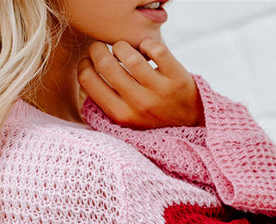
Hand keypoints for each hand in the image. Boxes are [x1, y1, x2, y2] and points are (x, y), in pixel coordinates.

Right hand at [77, 38, 204, 128]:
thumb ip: (106, 105)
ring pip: (127, 53)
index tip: (90, 62)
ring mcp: (159, 91)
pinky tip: (146, 52)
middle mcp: (139, 104)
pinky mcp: (177, 77)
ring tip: (125, 51)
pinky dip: (147, 44)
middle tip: (103, 49)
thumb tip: (86, 78)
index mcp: (121, 116)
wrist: (191, 126)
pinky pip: (154, 48)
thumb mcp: (127, 122)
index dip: (84, 65)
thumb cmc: (152, 120)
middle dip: (98, 49)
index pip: (88, 81)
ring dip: (122, 46)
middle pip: (104, 63)